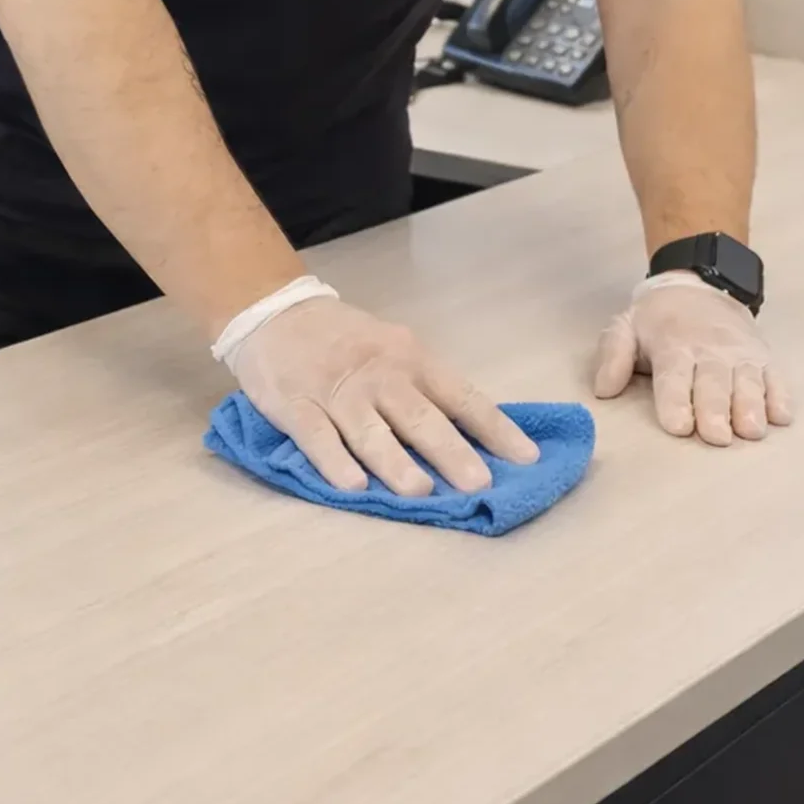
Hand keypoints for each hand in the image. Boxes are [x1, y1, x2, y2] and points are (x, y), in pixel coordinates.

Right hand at [224, 296, 539, 496]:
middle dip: (450, 451)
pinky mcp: (296, 405)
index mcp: (411, 359)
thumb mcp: (394, 350)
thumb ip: (425, 391)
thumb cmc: (345, 340)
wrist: (275, 312)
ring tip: (421, 491)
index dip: (495, 428)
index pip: (462, 396)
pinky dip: (335, 462)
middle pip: (420, 416)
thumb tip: (475, 439)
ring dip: (396, 462)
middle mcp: (380, 374)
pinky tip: (353, 486)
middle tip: (479, 485)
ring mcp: (337, 391)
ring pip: (370, 431)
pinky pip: (317, 437)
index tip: (527, 458)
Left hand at [593, 274, 791, 446]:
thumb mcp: (626, 327)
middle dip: (715, 410)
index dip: (676, 401)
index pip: (674, 377)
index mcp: (673, 346)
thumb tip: (603, 390)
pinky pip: (775, 376)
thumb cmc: (659, 319)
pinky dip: (780, 395)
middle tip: (717, 436)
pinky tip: (781, 416)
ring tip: (751, 431)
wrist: (700, 285)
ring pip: (747, 381)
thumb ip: (612, 356)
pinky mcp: (763, 356)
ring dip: (750, 406)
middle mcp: (710, 350)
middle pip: (713, 384)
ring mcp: (740, 353)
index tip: (679, 426)